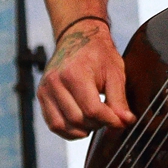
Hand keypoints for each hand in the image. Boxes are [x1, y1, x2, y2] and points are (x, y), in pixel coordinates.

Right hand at [37, 21, 133, 140]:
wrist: (78, 37)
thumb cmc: (98, 54)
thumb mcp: (115, 73)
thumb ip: (119, 100)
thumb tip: (126, 122)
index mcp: (75, 73)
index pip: (92, 110)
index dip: (110, 121)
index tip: (121, 122)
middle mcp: (56, 82)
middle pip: (78, 120)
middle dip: (98, 124)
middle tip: (108, 117)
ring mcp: (45, 89)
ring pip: (63, 126)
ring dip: (83, 130)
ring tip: (95, 120)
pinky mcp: (42, 95)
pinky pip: (53, 124)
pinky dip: (68, 130)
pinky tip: (82, 124)